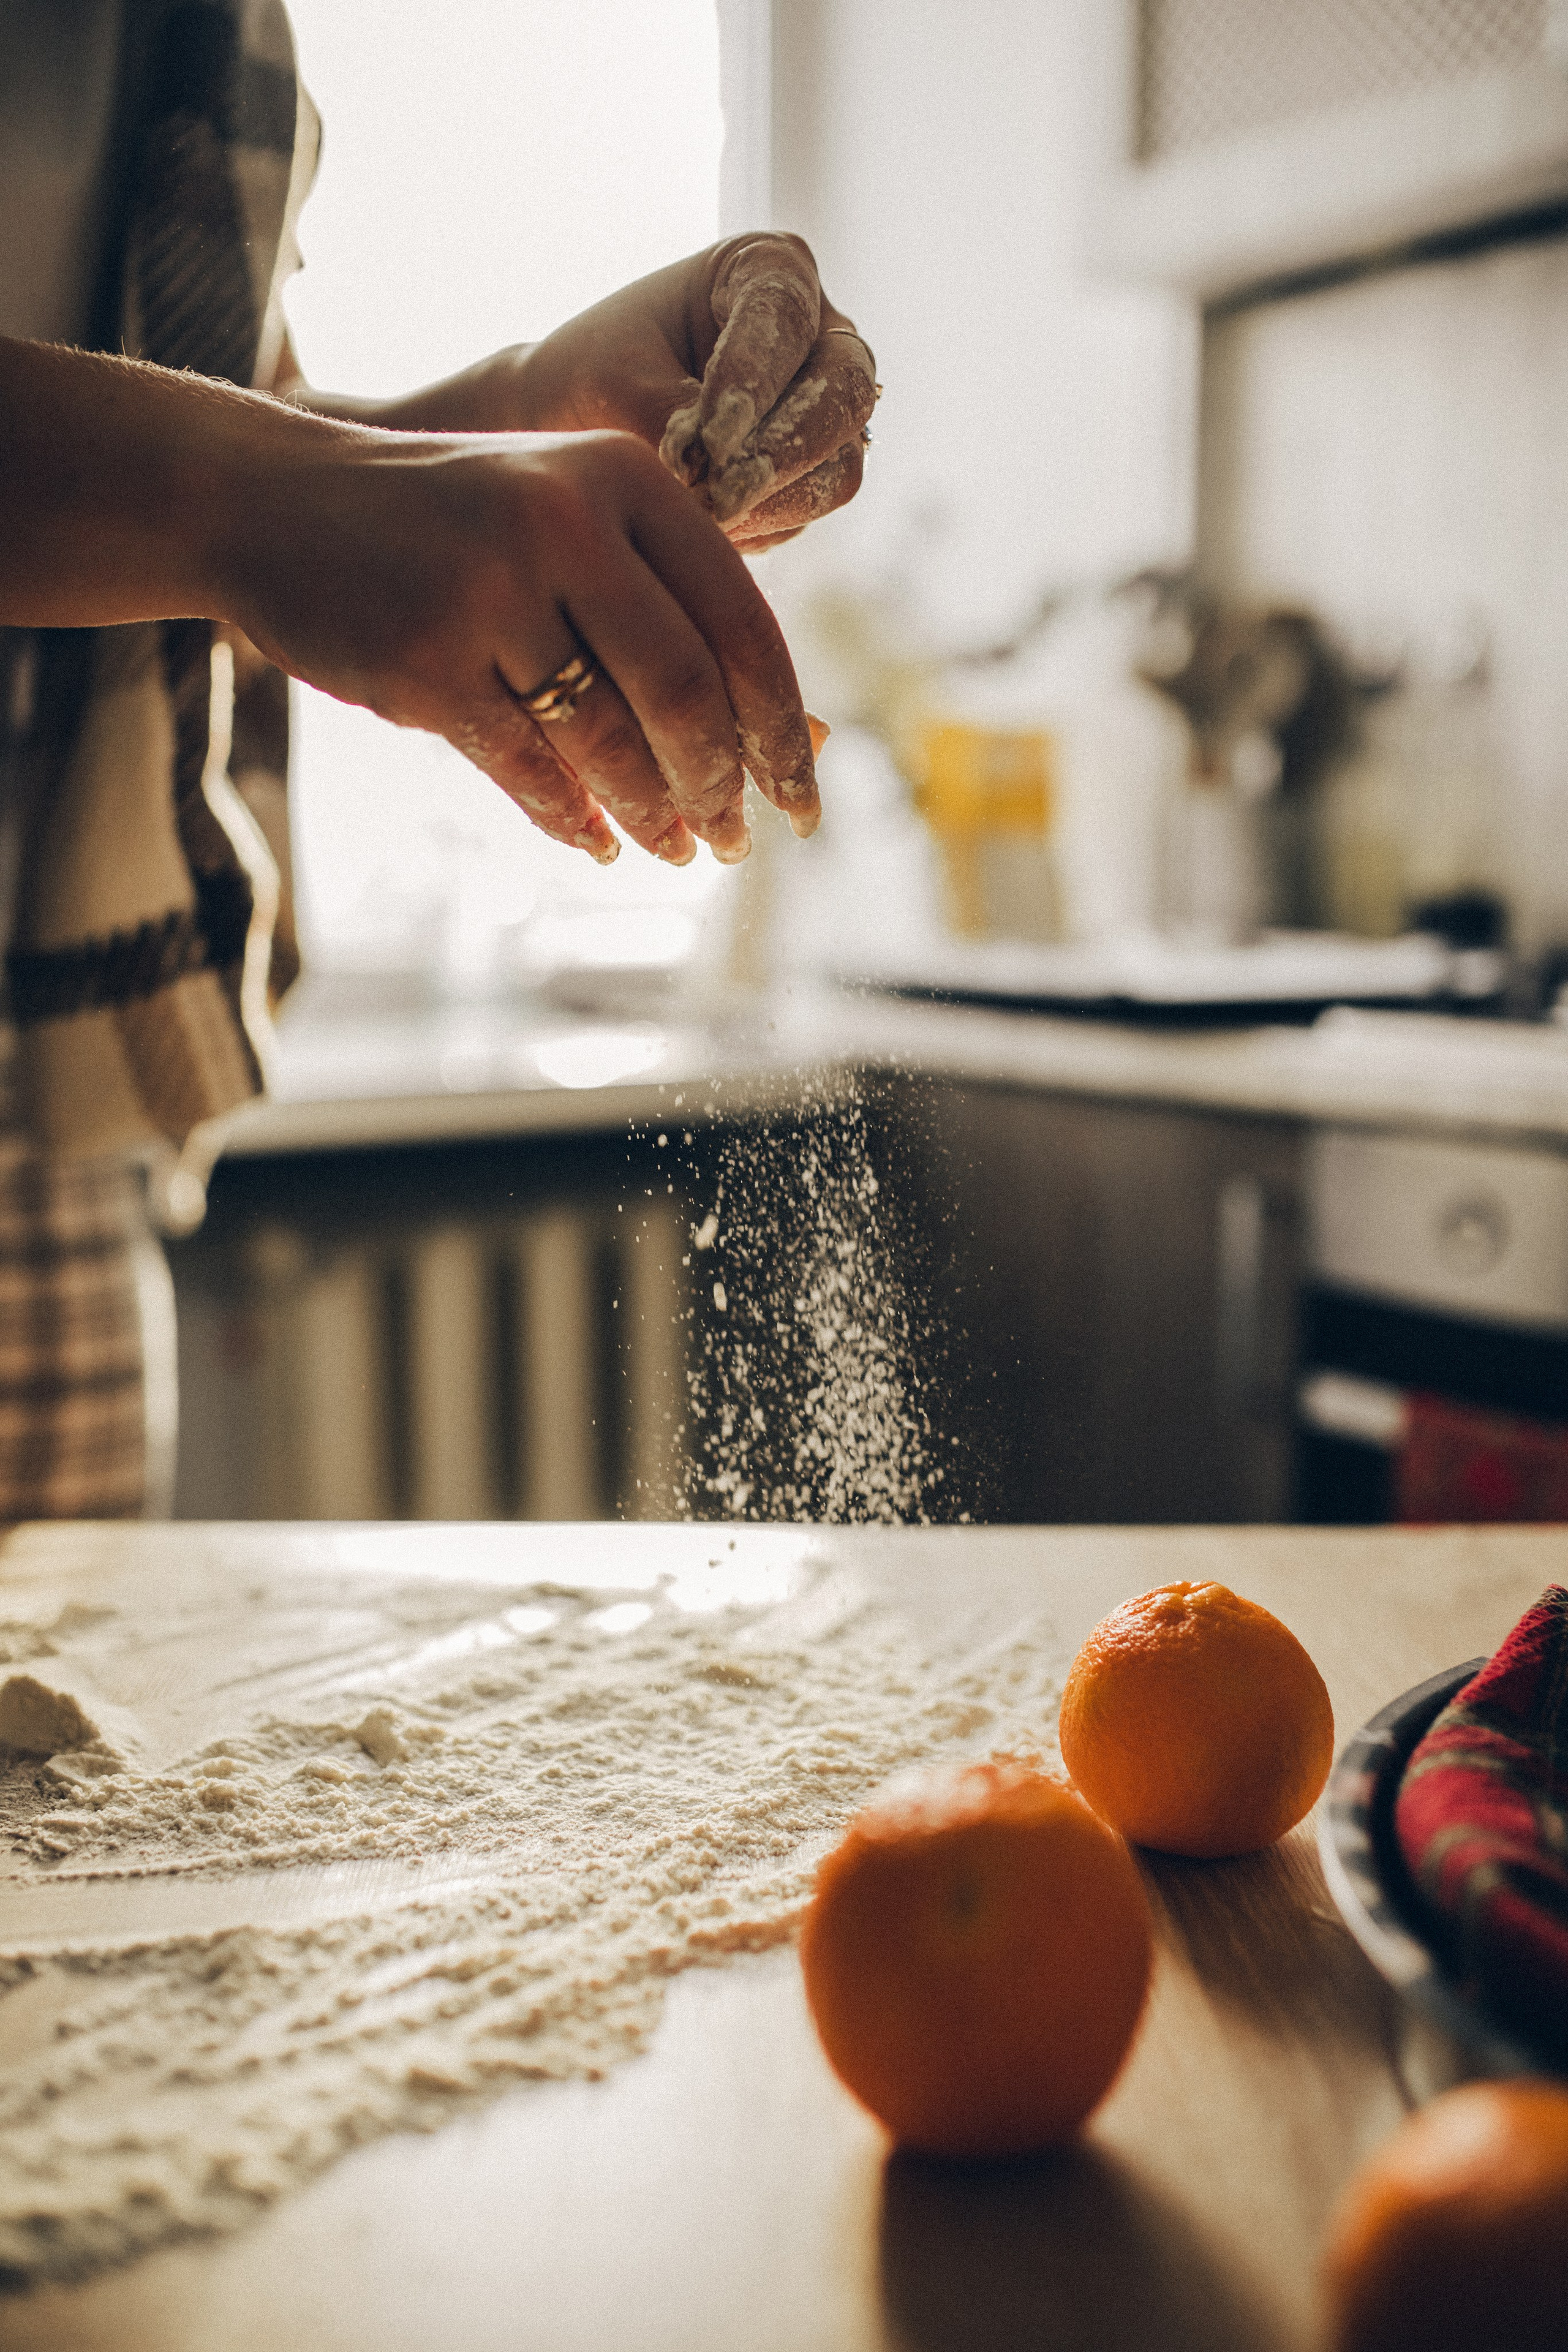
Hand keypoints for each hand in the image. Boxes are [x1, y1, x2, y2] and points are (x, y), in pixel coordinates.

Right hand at [228, 423, 818, 861]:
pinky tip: (599, 844)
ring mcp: (487, 594)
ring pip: (606, 740)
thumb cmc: (458, 526)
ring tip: (679, 851)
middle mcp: (561, 523)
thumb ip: (683, 618)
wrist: (275, 503)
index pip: (740, 623)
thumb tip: (813, 742)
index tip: (805, 796)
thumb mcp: (576, 533)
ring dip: (652, 813)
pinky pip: (526, 770)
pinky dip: (572, 819)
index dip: (783, 725)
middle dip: (722, 784)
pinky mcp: (425, 666)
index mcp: (622, 479)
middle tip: (737, 841)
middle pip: (683, 691)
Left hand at [352, 236, 877, 553]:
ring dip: (769, 502)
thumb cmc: (565, 395)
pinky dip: (762, 530)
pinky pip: (811, 510)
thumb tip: (719, 480)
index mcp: (767, 275)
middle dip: (773, 453)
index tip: (698, 443)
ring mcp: (819, 405)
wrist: (544, 445)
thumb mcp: (610, 395)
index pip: (789, 331)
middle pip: (839, 400)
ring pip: (836, 465)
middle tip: (710, 496)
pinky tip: (702, 543)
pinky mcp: (808, 474)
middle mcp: (814, 333)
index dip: (750, 393)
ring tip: (695, 525)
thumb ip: (678, 431)